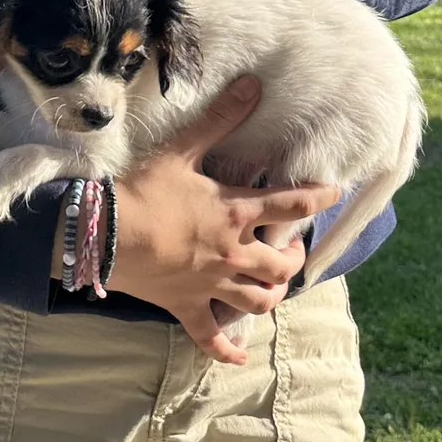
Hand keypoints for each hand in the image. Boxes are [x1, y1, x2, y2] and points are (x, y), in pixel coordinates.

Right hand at [105, 76, 338, 364]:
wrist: (105, 234)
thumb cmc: (145, 191)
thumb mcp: (183, 151)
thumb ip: (220, 119)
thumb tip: (253, 84)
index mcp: (235, 214)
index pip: (290, 205)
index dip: (318, 198)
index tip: (335, 192)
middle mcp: (232, 254)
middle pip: (280, 264)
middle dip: (293, 257)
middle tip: (293, 248)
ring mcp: (211, 285)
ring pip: (257, 301)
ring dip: (270, 295)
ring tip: (273, 287)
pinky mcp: (186, 307)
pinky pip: (210, 337)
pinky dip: (224, 348)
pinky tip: (236, 356)